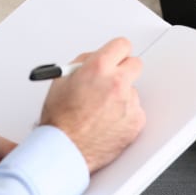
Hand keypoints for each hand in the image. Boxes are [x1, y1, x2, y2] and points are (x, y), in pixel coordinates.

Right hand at [39, 37, 144, 171]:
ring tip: (100, 110)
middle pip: (135, 64)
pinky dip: (124, 115)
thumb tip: (95, 58)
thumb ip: (83, 64)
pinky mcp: (136, 121)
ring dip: (121, 96)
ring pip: (132, 90)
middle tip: (111, 80)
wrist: (64, 149)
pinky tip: (107, 122)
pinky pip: (135, 111)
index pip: (122, 45)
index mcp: (99, 68)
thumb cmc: (60, 120)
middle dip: (124, 70)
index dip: (116, 51)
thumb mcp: (62, 80)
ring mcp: (129, 102)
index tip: (115, 56)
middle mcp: (117, 83)